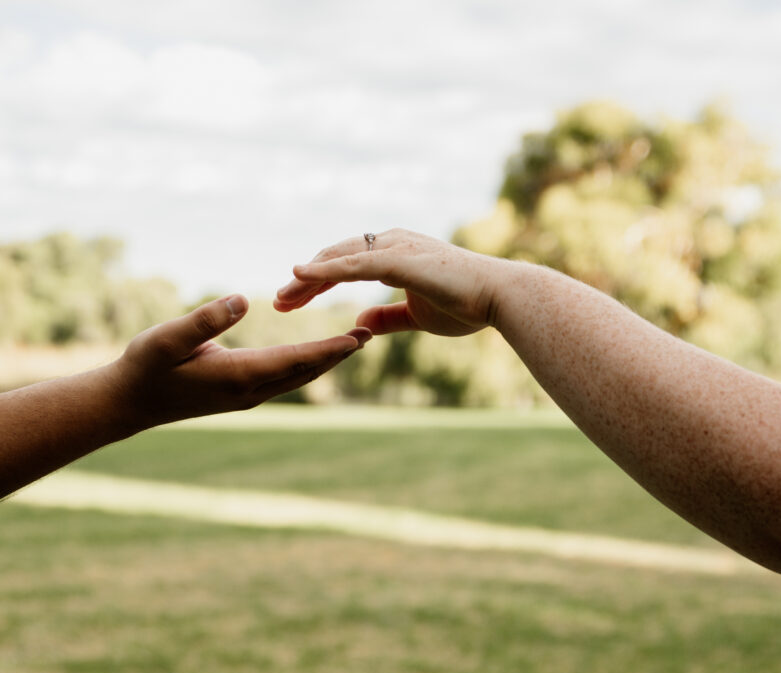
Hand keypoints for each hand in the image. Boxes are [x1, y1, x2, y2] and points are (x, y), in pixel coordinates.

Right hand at [111, 294, 370, 428]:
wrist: (128, 403)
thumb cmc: (145, 366)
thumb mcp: (168, 338)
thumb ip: (205, 319)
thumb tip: (244, 298)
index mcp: (238, 375)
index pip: (295, 359)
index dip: (329, 347)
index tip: (358, 337)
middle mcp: (249, 390)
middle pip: (306, 371)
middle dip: (338, 353)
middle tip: (370, 334)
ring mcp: (246, 396)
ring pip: (298, 377)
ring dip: (326, 360)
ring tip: (353, 342)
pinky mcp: (240, 394)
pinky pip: (285, 379)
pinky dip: (307, 364)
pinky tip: (316, 354)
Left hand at [274, 229, 502, 335]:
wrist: (500, 298)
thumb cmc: (467, 304)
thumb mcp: (415, 315)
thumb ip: (387, 316)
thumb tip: (360, 321)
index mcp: (395, 253)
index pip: (345, 264)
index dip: (317, 282)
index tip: (293, 301)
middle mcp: (392, 242)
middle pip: (335, 258)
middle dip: (304, 281)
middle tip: (279, 303)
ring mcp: (396, 247)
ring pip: (338, 260)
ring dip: (307, 279)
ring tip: (282, 298)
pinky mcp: (400, 259)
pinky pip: (354, 264)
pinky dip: (325, 269)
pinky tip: (301, 275)